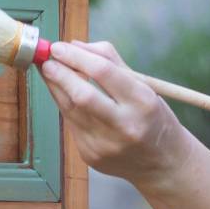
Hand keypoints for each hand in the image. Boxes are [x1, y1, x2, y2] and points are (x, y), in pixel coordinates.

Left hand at [37, 41, 197, 186]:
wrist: (163, 163)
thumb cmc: (153, 117)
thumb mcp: (145, 86)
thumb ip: (110, 61)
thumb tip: (73, 45)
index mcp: (143, 102)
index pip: (103, 72)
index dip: (75, 56)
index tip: (58, 46)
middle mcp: (125, 126)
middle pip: (82, 94)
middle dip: (59, 73)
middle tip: (46, 59)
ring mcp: (106, 145)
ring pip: (70, 109)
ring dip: (55, 87)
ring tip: (50, 72)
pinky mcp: (91, 156)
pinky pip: (72, 124)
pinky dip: (66, 106)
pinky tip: (66, 96)